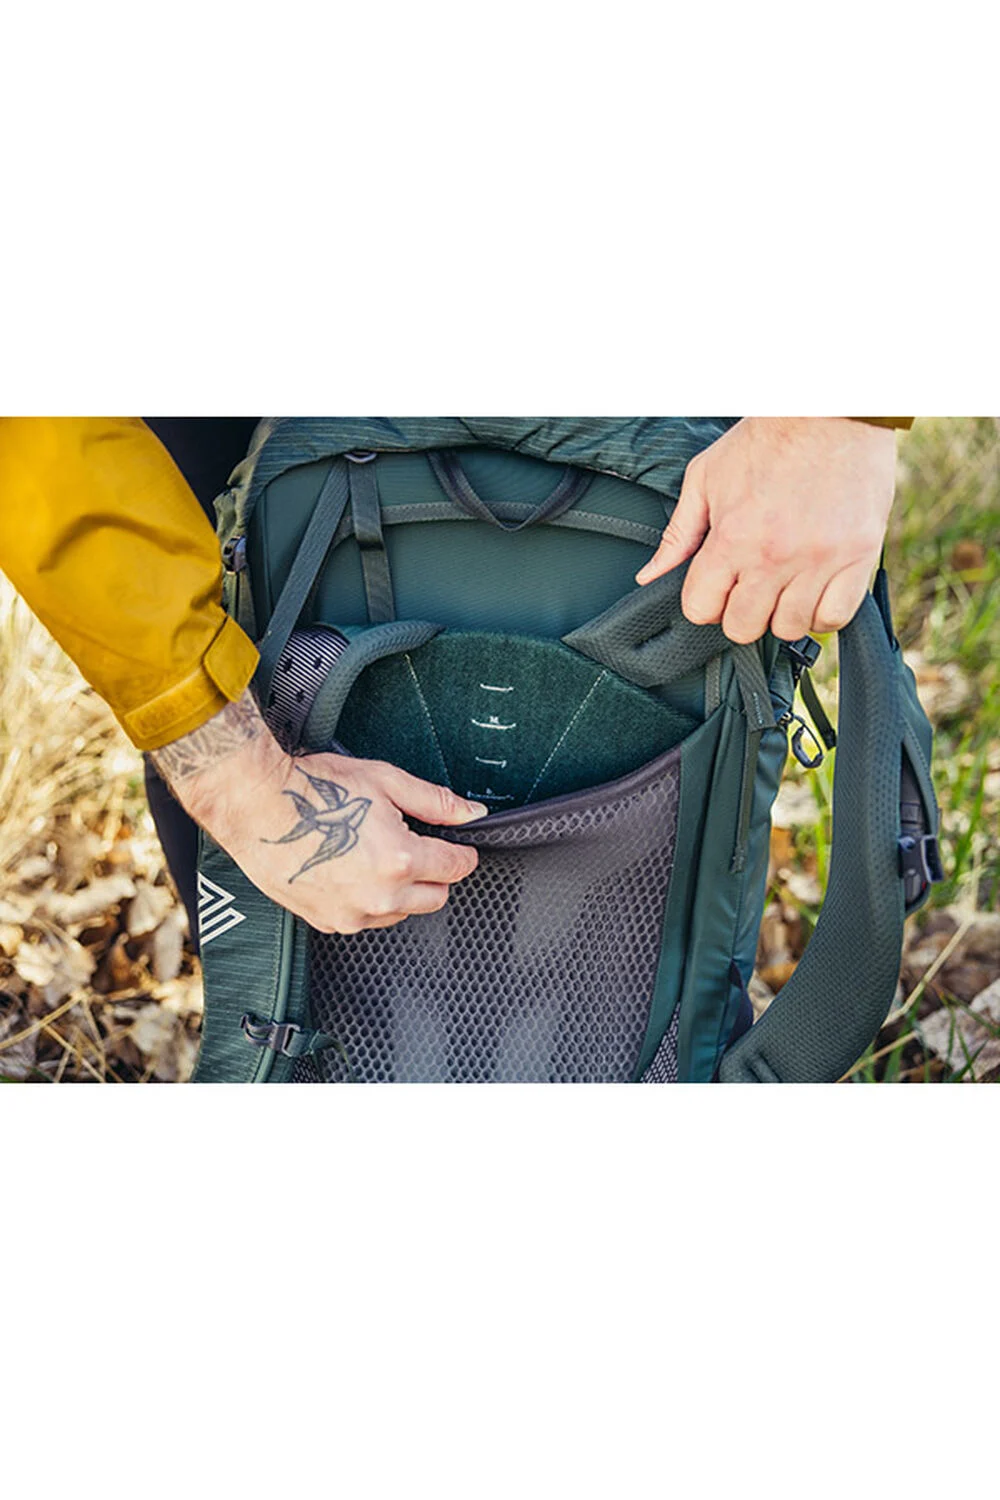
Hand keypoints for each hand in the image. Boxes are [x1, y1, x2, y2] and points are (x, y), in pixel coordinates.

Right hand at [152, 693, 485, 933]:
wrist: (257, 806)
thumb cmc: (316, 789)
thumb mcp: (386, 781)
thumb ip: (436, 803)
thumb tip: (473, 814)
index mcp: (401, 861)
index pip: (457, 868)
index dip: (459, 851)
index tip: (453, 843)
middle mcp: (380, 897)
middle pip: (436, 897)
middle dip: (432, 872)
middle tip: (409, 843)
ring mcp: (353, 914)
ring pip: (403, 912)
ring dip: (401, 890)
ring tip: (371, 853)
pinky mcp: (330, 922)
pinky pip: (368, 919)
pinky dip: (369, 900)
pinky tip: (350, 870)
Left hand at [635, 417, 896, 642]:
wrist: (833, 409)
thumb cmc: (768, 438)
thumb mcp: (706, 478)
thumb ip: (679, 535)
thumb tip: (649, 576)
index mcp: (732, 538)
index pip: (701, 609)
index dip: (704, 602)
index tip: (716, 587)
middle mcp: (775, 556)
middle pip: (744, 627)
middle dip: (739, 611)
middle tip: (749, 586)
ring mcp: (819, 560)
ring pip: (790, 628)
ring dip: (781, 613)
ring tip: (784, 584)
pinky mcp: (858, 556)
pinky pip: (835, 617)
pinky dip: (822, 614)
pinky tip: (814, 591)